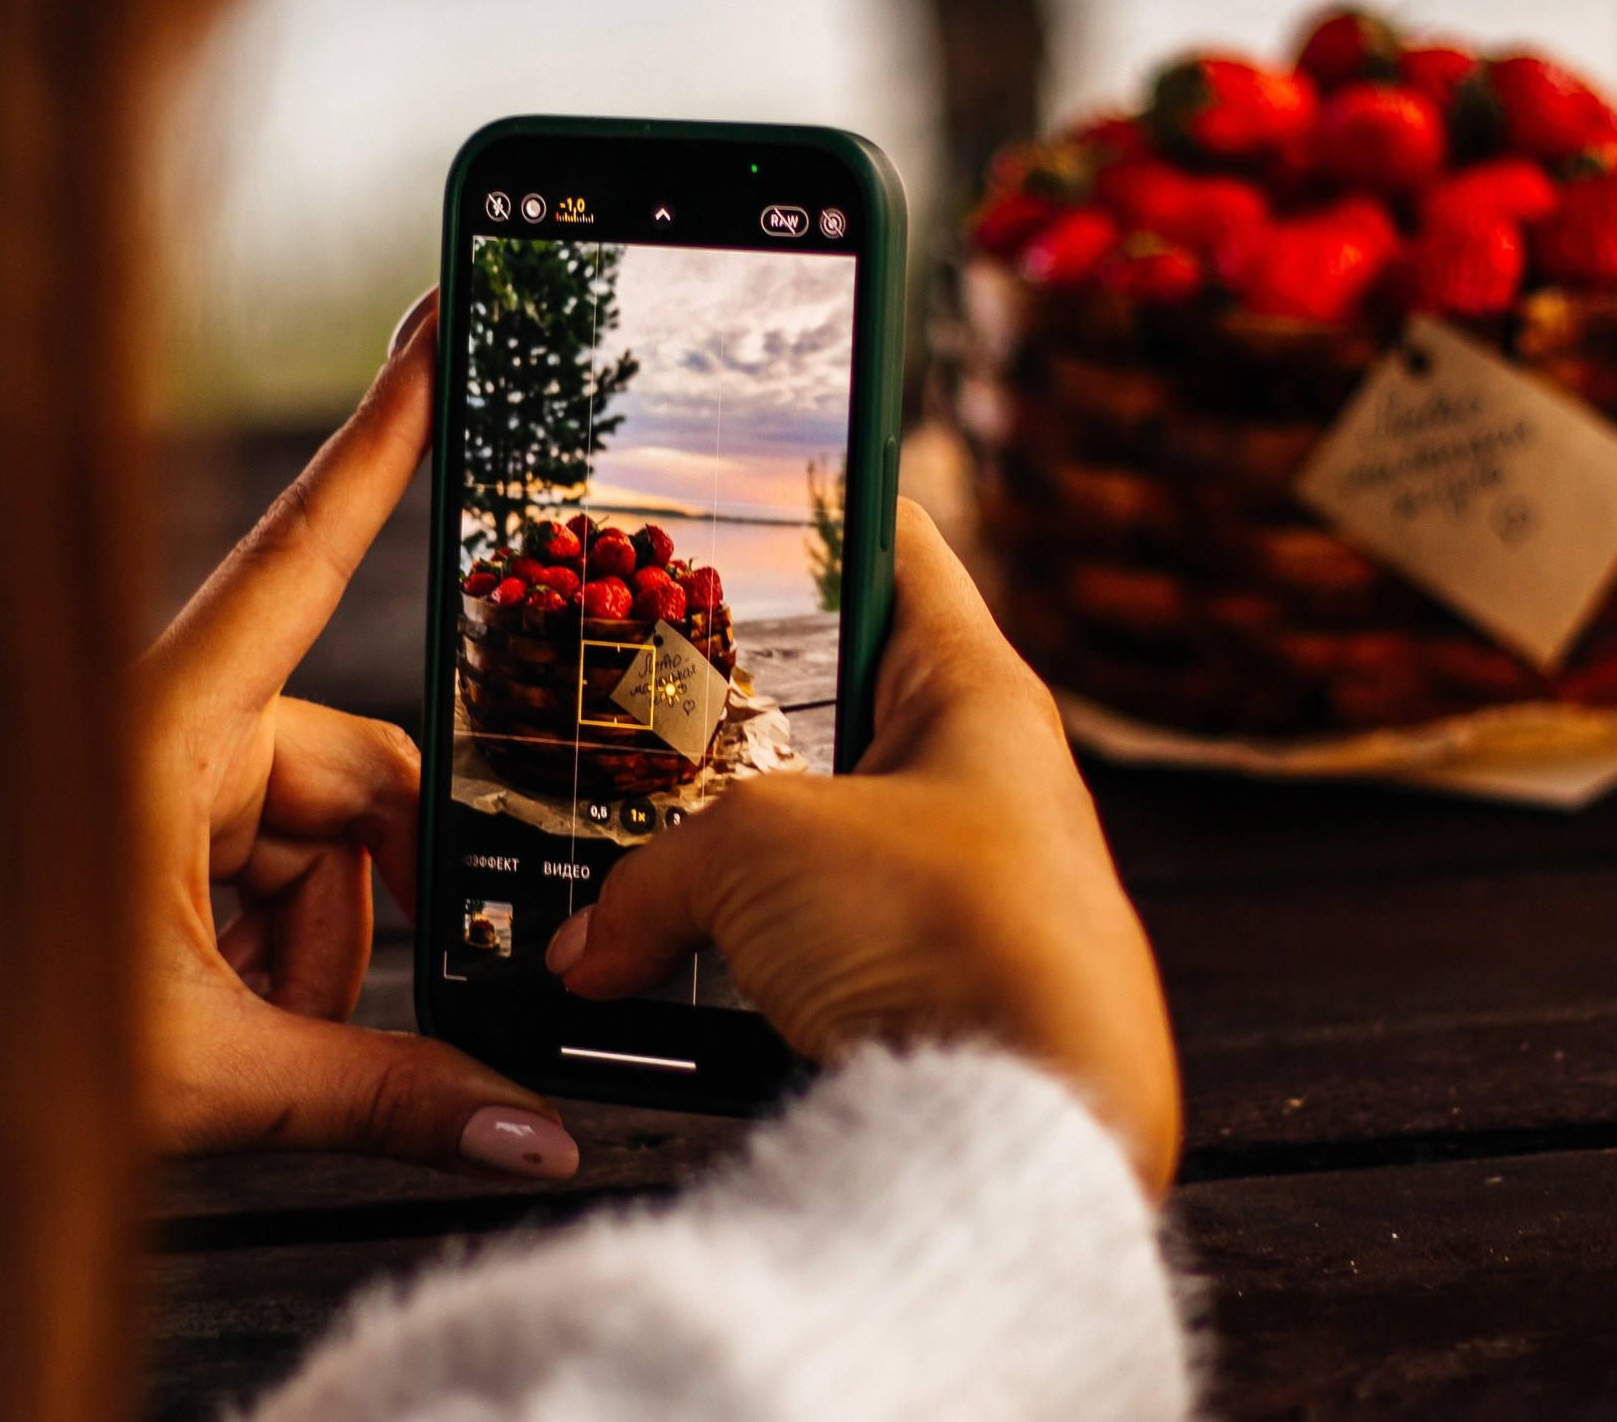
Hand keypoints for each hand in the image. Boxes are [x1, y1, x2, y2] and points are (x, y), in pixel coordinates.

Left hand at [132, 292, 573, 1177]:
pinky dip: (276, 951)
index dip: (383, 434)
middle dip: (384, 890)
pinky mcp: (143, 830)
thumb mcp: (205, 1070)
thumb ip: (381, 1094)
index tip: (439, 325)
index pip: (302, 550)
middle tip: (418, 983)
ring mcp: (153, 778)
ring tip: (262, 1042)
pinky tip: (235, 1029)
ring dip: (319, 945)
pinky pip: (266, 867)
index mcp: (161, 721)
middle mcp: (164, 725)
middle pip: (352, 768)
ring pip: (315, 834)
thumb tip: (526, 1129)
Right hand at [543, 501, 1180, 1192]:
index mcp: (974, 692)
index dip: (806, 505)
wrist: (1031, 1126)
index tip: (728, 490)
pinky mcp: (945, 997)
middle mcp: (985, 783)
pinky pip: (826, 954)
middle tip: (630, 704)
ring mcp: (970, 893)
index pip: (891, 547)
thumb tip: (585, 945)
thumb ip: (651, 879)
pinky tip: (673, 983)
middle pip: (837, 707)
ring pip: (820, 843)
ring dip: (729, 860)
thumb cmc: (951, 939)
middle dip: (728, 716)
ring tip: (630, 862)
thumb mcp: (760, 855)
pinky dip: (751, 965)